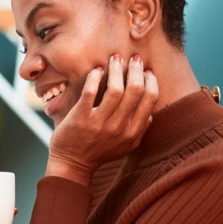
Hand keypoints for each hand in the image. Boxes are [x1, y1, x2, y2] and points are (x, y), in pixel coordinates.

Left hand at [46, 54, 158, 185]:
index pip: (150, 100)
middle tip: (133, 59)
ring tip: (114, 59)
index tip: (145, 70)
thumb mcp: (125, 146)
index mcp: (132, 133)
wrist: (72, 164)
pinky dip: (95, 77)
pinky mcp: (79, 119)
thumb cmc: (99, 151)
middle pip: (135, 90)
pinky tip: (97, 70)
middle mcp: (118, 128)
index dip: (150, 80)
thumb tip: (150, 111)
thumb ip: (140, 129)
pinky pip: (90, 92)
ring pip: (115, 90)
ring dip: (117, 69)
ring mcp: (98, 124)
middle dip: (136, 70)